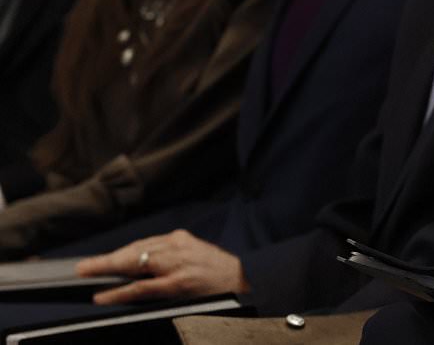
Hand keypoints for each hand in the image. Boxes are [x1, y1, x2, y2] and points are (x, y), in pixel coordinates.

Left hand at [75, 229, 249, 304]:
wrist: (247, 280)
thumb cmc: (221, 272)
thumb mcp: (196, 256)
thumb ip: (172, 257)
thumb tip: (142, 266)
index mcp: (181, 239)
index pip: (143, 244)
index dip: (120, 253)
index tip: (102, 259)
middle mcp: (177, 247)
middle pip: (135, 251)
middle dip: (108, 259)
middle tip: (84, 267)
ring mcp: (177, 265)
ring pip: (135, 264)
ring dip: (108, 268)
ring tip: (87, 273)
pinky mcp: (178, 283)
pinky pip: (142, 287)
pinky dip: (120, 291)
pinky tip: (104, 295)